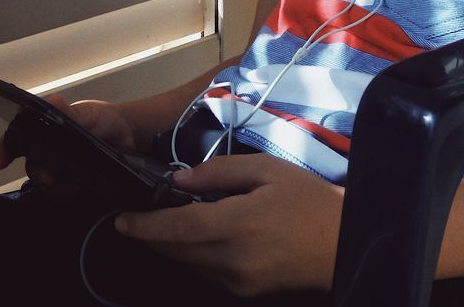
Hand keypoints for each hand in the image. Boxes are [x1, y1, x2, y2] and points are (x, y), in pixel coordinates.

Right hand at [0, 94, 136, 195]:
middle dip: (43, 172)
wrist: (127, 138)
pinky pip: (61, 199)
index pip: (14, 139)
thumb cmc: (103, 120)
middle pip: (32, 168)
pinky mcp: (69, 189)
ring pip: (45, 187)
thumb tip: (54, 101)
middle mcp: (43, 152)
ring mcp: (55, 173)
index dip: (3, 149)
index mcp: (42, 129)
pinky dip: (71, 194)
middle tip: (58, 170)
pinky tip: (84, 186)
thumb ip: (71, 112)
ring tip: (80, 178)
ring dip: (61, 185)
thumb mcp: (90, 113)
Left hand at [115, 153, 344, 297]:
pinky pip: (206, 273)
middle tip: (140, 214)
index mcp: (237, 224)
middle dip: (154, 235)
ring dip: (174, 244)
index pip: (177, 227)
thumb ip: (221, 172)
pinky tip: (205, 234)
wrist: (342, 242)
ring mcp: (236, 282)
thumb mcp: (267, 170)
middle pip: (176, 250)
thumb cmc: (307, 199)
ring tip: (175, 219)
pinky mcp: (243, 292)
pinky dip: (196, 254)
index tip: (121, 220)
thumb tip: (181, 179)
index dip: (145, 225)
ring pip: (188, 264)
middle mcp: (231, 260)